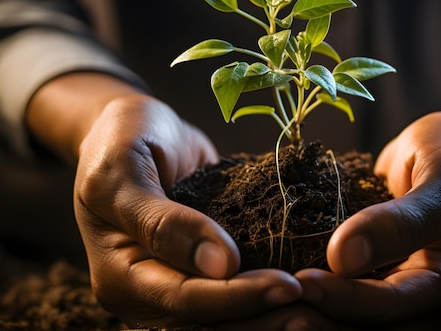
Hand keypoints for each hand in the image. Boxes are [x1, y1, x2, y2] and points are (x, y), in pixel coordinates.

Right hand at [26, 73, 300, 326]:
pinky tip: (309, 292)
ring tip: (319, 311)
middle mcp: (148, 292)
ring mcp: (176, 284)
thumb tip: (220, 265)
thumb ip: (163, 220)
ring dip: (270, 317)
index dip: (236, 297)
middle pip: (207, 323)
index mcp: (121, 276)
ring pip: (224, 319)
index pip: (183, 300)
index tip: (290, 284)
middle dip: (261, 319)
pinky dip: (267, 297)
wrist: (136, 129)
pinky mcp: (203, 270)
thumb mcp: (123, 171)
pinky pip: (235, 293)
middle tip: (317, 312)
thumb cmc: (121, 142)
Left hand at [296, 111, 440, 327]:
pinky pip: (347, 298)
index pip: (395, 305)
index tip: (301, 280)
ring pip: (356, 323)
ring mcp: (403, 290)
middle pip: (373, 329)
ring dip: (314, 316)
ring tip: (270, 304)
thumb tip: (343, 257)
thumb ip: (404, 219)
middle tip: (275, 306)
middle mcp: (429, 298)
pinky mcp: (378, 277)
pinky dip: (316, 297)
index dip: (346, 299)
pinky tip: (279, 288)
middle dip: (323, 320)